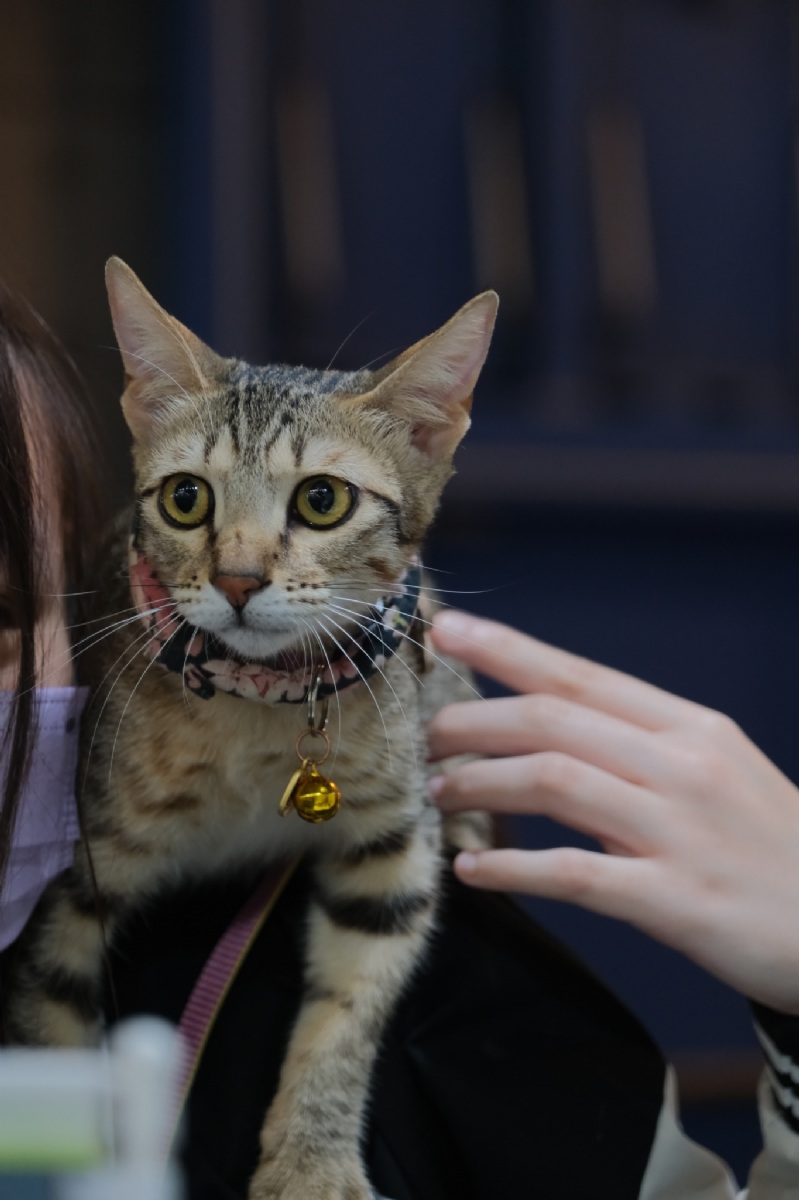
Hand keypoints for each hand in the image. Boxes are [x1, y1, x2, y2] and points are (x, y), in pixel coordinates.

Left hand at [428, 609, 798, 1012]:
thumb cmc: (772, 848)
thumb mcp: (719, 771)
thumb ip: (641, 749)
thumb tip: (549, 735)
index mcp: (691, 728)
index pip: (581, 675)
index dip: (507, 650)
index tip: (448, 631)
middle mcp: (684, 766)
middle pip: (553, 719)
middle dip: (474, 720)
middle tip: (427, 734)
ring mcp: (680, 832)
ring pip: (553, 781)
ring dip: (481, 783)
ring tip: (439, 793)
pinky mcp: (675, 900)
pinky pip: (574, 873)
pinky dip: (513, 866)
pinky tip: (473, 868)